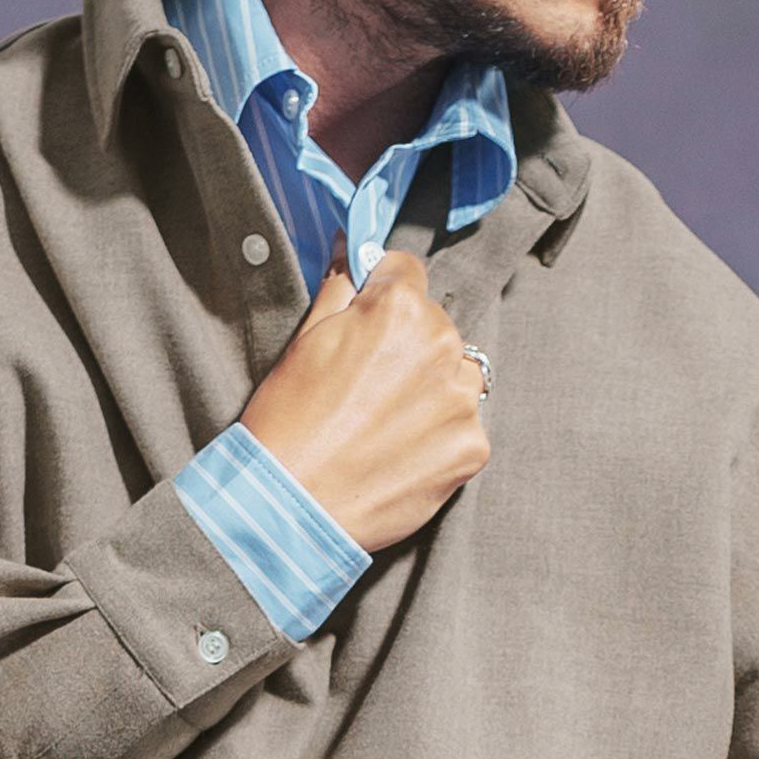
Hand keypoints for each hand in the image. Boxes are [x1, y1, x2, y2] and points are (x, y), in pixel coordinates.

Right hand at [238, 230, 491, 552]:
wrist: (290, 507)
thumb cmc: (287, 421)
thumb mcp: (303, 341)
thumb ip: (340, 289)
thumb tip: (352, 251)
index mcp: (398, 308)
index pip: (406, 272)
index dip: (381, 294)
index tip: (368, 318)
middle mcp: (442, 345)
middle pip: (435, 327)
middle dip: (407, 346)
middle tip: (365, 388)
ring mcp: (462, 399)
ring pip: (456, 376)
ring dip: (432, 390)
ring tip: (384, 424)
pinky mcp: (472, 448)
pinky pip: (463, 427)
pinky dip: (439, 437)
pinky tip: (399, 454)